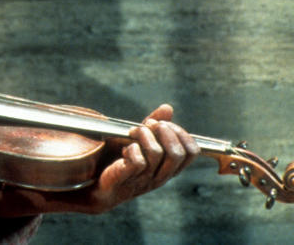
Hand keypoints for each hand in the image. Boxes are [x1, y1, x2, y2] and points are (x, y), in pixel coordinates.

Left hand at [84, 104, 198, 211]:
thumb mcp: (143, 143)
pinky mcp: (127, 178)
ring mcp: (145, 179)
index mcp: (170, 168)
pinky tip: (125, 149)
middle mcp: (161, 175)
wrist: (103, 186)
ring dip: (144, 134)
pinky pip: (138, 162)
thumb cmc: (125, 162)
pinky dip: (132, 149)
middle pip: (177, 153)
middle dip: (164, 132)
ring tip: (133, 131)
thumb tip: (167, 108)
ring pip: (156, 153)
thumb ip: (155, 126)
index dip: (181, 133)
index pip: (192, 152)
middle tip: (148, 124)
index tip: (164, 124)